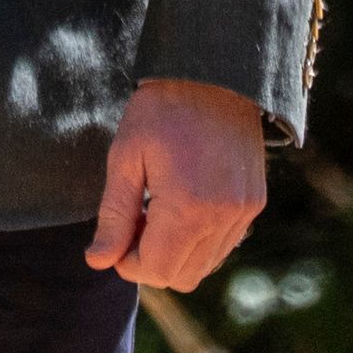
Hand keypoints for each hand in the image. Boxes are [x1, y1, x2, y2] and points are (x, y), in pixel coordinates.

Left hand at [86, 77, 267, 291]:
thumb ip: (114, 215)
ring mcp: (244, 213)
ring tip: (156, 209)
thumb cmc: (160, 111)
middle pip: (181, 276)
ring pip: (204, 266)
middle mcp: (223, 218)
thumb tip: (98, 261)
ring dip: (175, 252)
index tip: (116, 233)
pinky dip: (198, 241)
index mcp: (188, 208)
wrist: (215, 75)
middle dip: (150, 260)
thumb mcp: (125, 158)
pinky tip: (181, 206)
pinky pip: (223, 246)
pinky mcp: (254, 204)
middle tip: (134, 219)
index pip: (156, 271)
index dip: (127, 262)